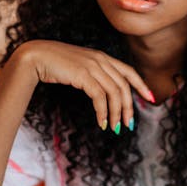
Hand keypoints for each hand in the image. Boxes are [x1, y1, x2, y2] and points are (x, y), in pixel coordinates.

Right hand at [17, 40, 153, 131]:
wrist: (35, 57)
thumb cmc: (54, 64)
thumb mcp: (79, 67)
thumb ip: (93, 74)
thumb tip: (102, 93)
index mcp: (102, 57)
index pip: (129, 71)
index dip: (142, 85)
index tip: (151, 98)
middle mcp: (101, 60)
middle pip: (123, 86)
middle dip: (128, 107)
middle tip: (128, 125)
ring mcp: (92, 66)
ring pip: (114, 93)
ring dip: (116, 114)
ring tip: (114, 128)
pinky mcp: (83, 75)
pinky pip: (100, 97)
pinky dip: (103, 112)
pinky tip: (101, 123)